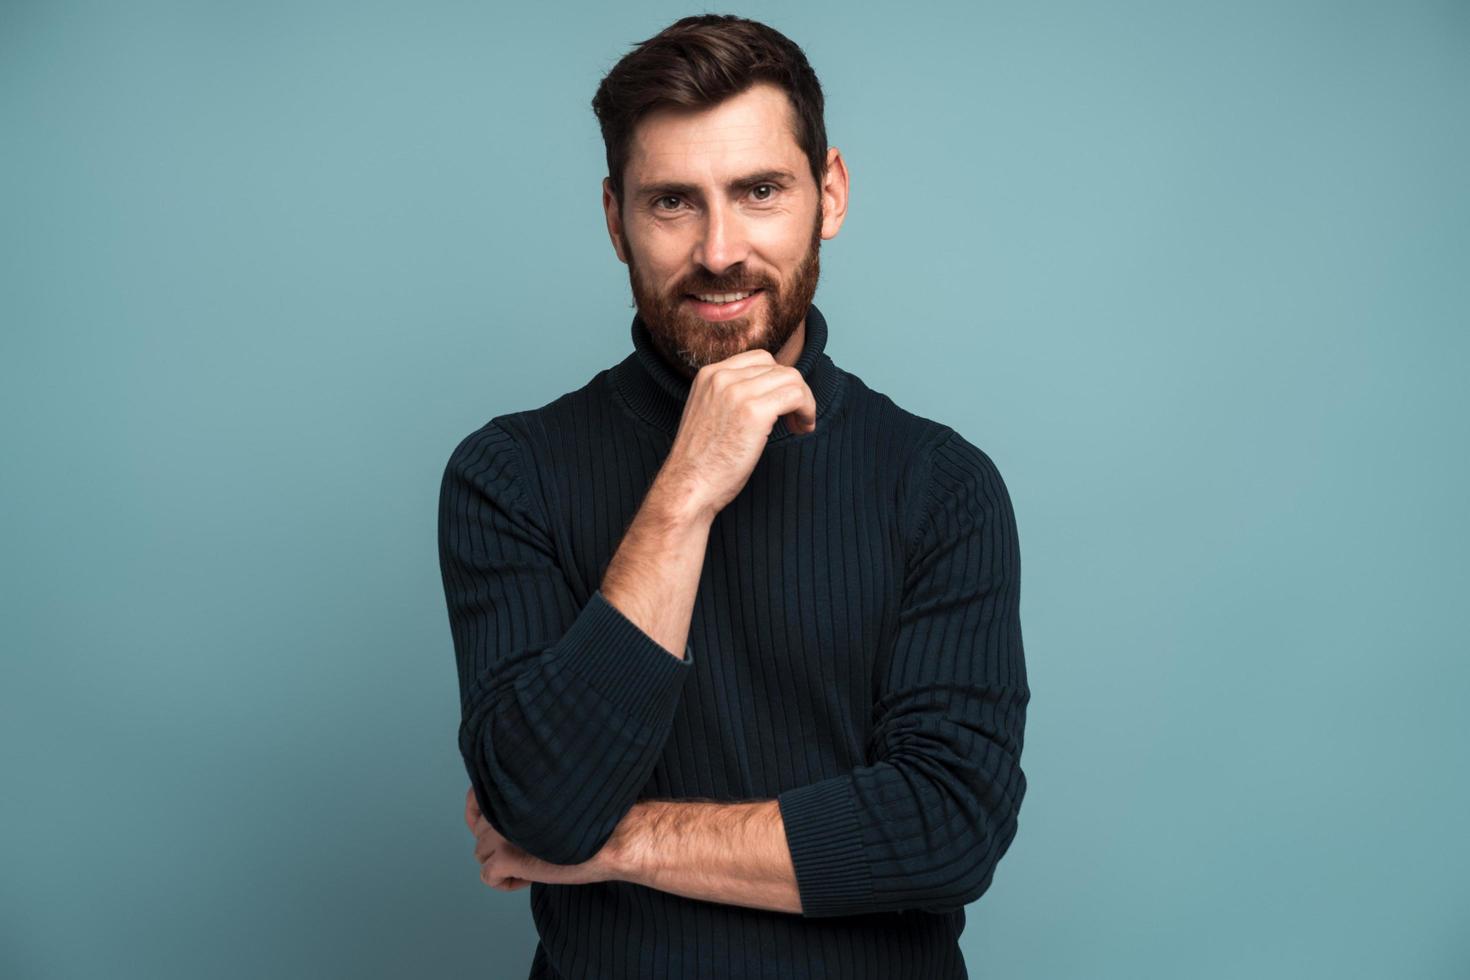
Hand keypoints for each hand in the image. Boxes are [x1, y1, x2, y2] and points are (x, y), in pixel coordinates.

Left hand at [464, 785, 617, 890]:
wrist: (614, 838)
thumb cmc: (594, 821)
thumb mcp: (553, 803)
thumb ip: (526, 803)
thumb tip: (500, 822)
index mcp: (516, 789)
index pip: (476, 800)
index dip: (481, 816)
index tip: (495, 828)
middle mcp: (503, 807)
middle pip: (480, 836)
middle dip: (500, 848)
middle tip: (531, 851)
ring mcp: (502, 831)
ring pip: (482, 856)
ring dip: (504, 865)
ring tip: (534, 864)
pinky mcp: (506, 855)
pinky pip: (489, 877)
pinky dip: (506, 883)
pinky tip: (528, 878)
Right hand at [658, 348, 816, 518]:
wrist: (687, 487)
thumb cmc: (701, 462)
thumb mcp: (709, 414)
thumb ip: (730, 396)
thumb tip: (769, 393)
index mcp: (709, 374)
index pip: (760, 359)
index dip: (778, 380)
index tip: (781, 405)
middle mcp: (722, 377)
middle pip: (779, 368)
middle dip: (794, 390)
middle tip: (795, 418)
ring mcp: (737, 392)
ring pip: (792, 379)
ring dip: (805, 401)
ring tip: (800, 425)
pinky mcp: (754, 412)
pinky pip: (796, 396)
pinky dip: (807, 410)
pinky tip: (802, 428)